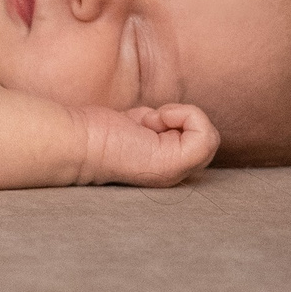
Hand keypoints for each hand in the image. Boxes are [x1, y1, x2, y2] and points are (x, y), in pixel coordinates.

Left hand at [79, 103, 218, 186]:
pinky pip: (206, 135)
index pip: (200, 143)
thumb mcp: (141, 123)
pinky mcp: (173, 164)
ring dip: (181, 116)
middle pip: (207, 141)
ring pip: (210, 137)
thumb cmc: (100, 130)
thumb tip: (174, 115)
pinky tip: (155, 121)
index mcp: (166, 170)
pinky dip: (186, 115)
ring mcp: (175, 173)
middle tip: (148, 122)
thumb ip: (161, 125)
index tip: (147, 124)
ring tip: (150, 123)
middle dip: (180, 118)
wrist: (80, 142)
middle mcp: (174, 177)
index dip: (179, 122)